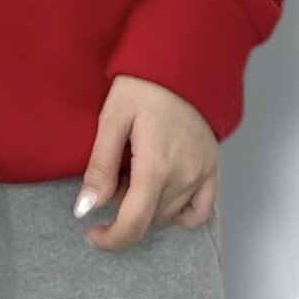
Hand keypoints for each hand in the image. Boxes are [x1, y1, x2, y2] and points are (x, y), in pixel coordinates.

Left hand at [75, 76, 218, 251]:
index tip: (92, 233)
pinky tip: (161, 194)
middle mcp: (184, 177)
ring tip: (133, 173)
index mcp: (156, 168)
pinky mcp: (212, 168)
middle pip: (150, 220)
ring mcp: (202, 174)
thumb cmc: (144, 84)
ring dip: (147, 208)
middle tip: (112, 177)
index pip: (134, 224)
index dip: (110, 238)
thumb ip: (99, 167)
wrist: (181, 61)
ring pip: (170, 215)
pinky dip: (180, 213)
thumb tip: (86, 207)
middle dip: (123, 211)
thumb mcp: (112, 120)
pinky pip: (201, 210)